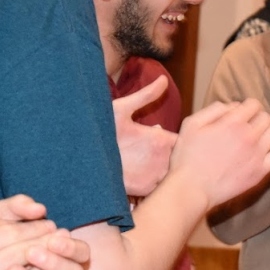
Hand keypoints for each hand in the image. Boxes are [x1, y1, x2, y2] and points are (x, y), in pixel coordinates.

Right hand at [113, 76, 178, 197]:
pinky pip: (160, 186)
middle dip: (176, 154)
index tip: (169, 137)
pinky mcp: (147, 190)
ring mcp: (156, 177)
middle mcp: (163, 159)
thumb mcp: (121, 110)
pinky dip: (157, 181)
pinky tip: (145, 173)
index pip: (185, 139)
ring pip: (172, 173)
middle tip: (158, 150)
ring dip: (167, 168)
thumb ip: (146, 95)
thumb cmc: (101, 134)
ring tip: (151, 162)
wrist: (83, 165)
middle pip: (181, 158)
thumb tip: (163, 79)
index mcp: (160, 139)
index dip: (183, 138)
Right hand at [169, 99, 269, 209]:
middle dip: (257, 119)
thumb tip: (235, 107)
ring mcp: (257, 155)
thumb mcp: (191, 124)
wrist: (192, 189)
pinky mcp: (261, 171)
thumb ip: (214, 109)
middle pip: (266, 117)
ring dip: (269, 130)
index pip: (254, 104)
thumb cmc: (187, 157)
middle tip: (248, 127)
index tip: (242, 115)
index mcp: (232, 123)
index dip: (248, 107)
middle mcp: (248, 136)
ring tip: (260, 136)